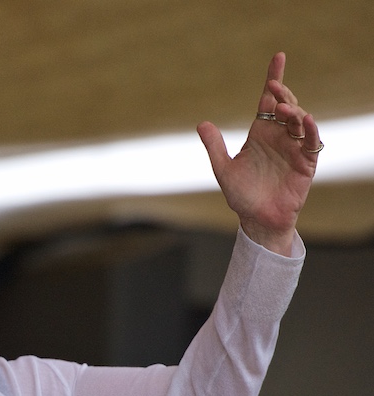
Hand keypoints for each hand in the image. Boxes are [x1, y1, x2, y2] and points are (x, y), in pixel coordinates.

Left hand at [197, 52, 321, 255]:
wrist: (257, 220)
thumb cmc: (241, 195)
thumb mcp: (223, 169)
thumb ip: (215, 147)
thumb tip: (201, 124)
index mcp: (259, 134)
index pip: (266, 101)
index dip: (273, 79)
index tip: (278, 57)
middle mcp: (278, 137)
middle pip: (285, 106)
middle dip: (282, 93)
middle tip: (273, 88)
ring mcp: (293, 148)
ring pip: (298, 120)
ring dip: (293, 111)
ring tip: (282, 109)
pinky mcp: (306, 162)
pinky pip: (311, 142)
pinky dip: (310, 130)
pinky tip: (306, 120)